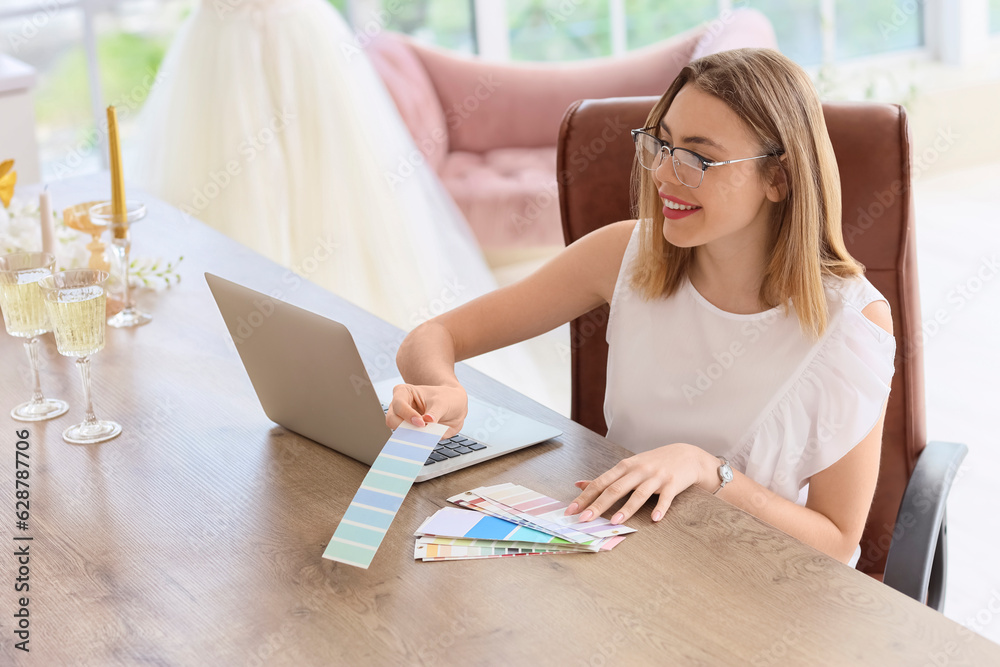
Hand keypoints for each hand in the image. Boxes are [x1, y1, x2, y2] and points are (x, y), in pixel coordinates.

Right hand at [385, 382, 467, 439]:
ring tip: (426, 438)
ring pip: (398, 433)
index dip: (408, 415)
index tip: (422, 423)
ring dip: (412, 437)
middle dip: (406, 428)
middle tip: (423, 431)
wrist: (455, 406)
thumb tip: (428, 422)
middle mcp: (399, 407)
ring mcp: (403, 420)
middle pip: (392, 420)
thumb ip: (435, 413)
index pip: (399, 404)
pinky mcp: (410, 433)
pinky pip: (409, 441)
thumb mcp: (443, 403)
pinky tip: (426, 443)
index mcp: (404, 392)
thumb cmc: (446, 398)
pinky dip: (417, 443)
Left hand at [564, 443, 716, 523]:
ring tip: (615, 522)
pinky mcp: (672, 483)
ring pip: (639, 494)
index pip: (600, 483)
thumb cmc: (653, 463)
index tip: (572, 510)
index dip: (585, 496)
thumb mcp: (628, 467)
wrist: (686, 455)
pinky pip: (666, 497)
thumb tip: (578, 484)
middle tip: (585, 519)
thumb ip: (605, 478)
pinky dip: (661, 508)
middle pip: (615, 489)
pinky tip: (655, 519)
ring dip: (627, 509)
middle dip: (598, 505)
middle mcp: (638, 471)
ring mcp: (655, 477)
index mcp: (624, 467)